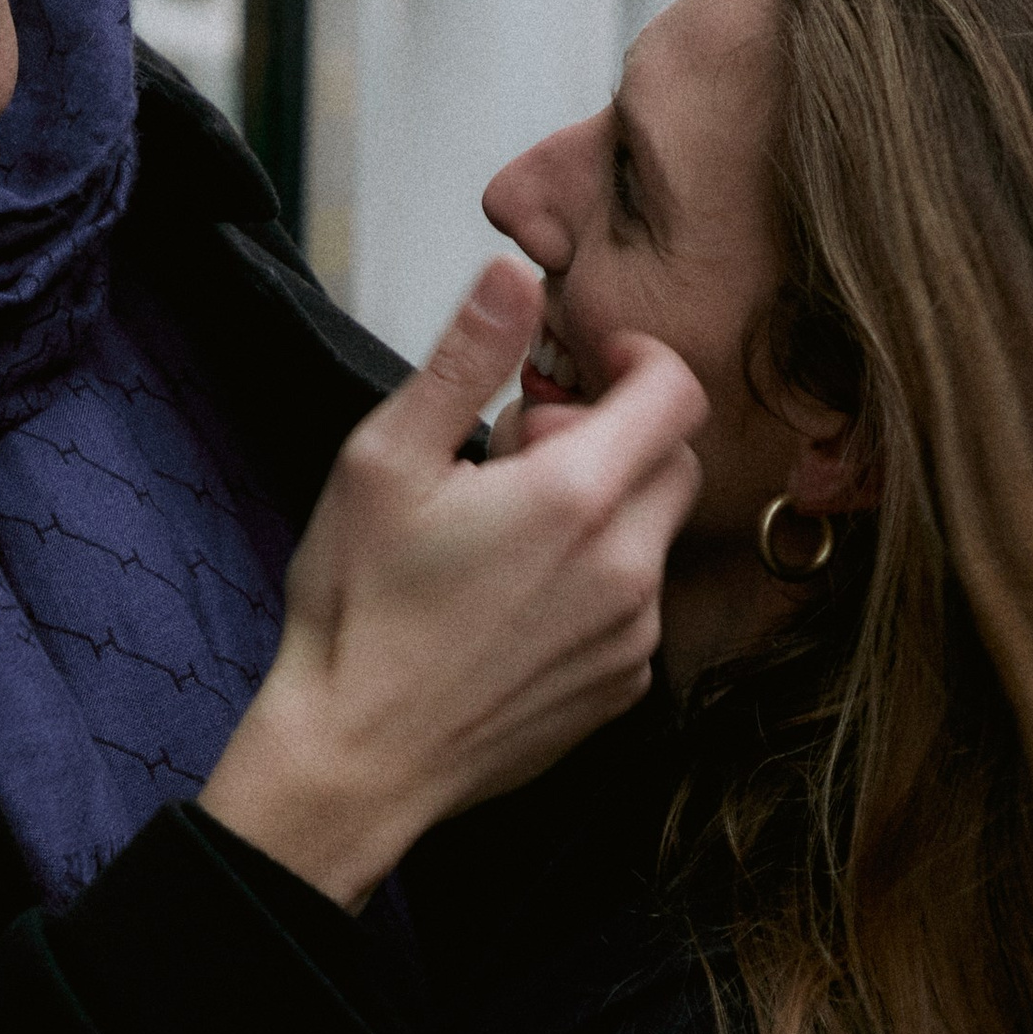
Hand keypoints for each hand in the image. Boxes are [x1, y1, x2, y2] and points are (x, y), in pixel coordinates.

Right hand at [199, 259, 705, 907]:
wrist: (356, 759)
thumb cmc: (357, 611)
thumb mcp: (384, 460)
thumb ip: (464, 358)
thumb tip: (515, 273)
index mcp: (575, 496)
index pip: (676, 390)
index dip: (638, 359)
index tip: (582, 366)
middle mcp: (627, 568)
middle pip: (674, 460)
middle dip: (615, 436)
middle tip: (519, 456)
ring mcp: (632, 636)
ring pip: (653, 534)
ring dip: (603, 512)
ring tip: (505, 536)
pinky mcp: (621, 689)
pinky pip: (638, 606)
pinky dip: (597, 583)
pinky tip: (514, 600)